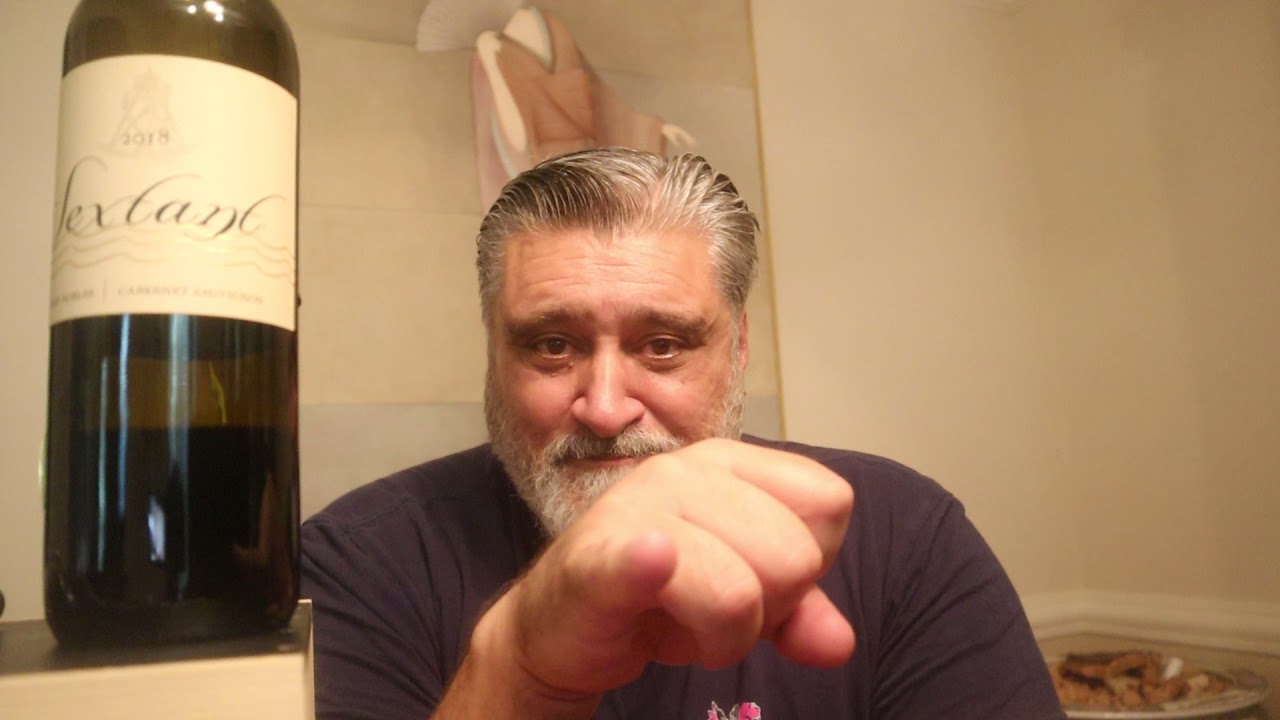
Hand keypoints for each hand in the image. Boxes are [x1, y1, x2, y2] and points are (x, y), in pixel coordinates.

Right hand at [461, 438, 854, 710]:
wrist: (559, 625)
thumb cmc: (660, 598)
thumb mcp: (746, 601)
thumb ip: (800, 613)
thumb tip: (838, 642)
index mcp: (730, 462)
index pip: (830, 503)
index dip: (809, 561)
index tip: (757, 578)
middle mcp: (686, 469)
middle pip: (796, 556)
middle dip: (767, 609)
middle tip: (714, 610)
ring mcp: (638, 507)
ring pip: (744, 593)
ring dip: (721, 638)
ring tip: (682, 623)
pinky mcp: (597, 556)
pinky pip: (652, 558)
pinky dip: (657, 568)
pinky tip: (651, 568)